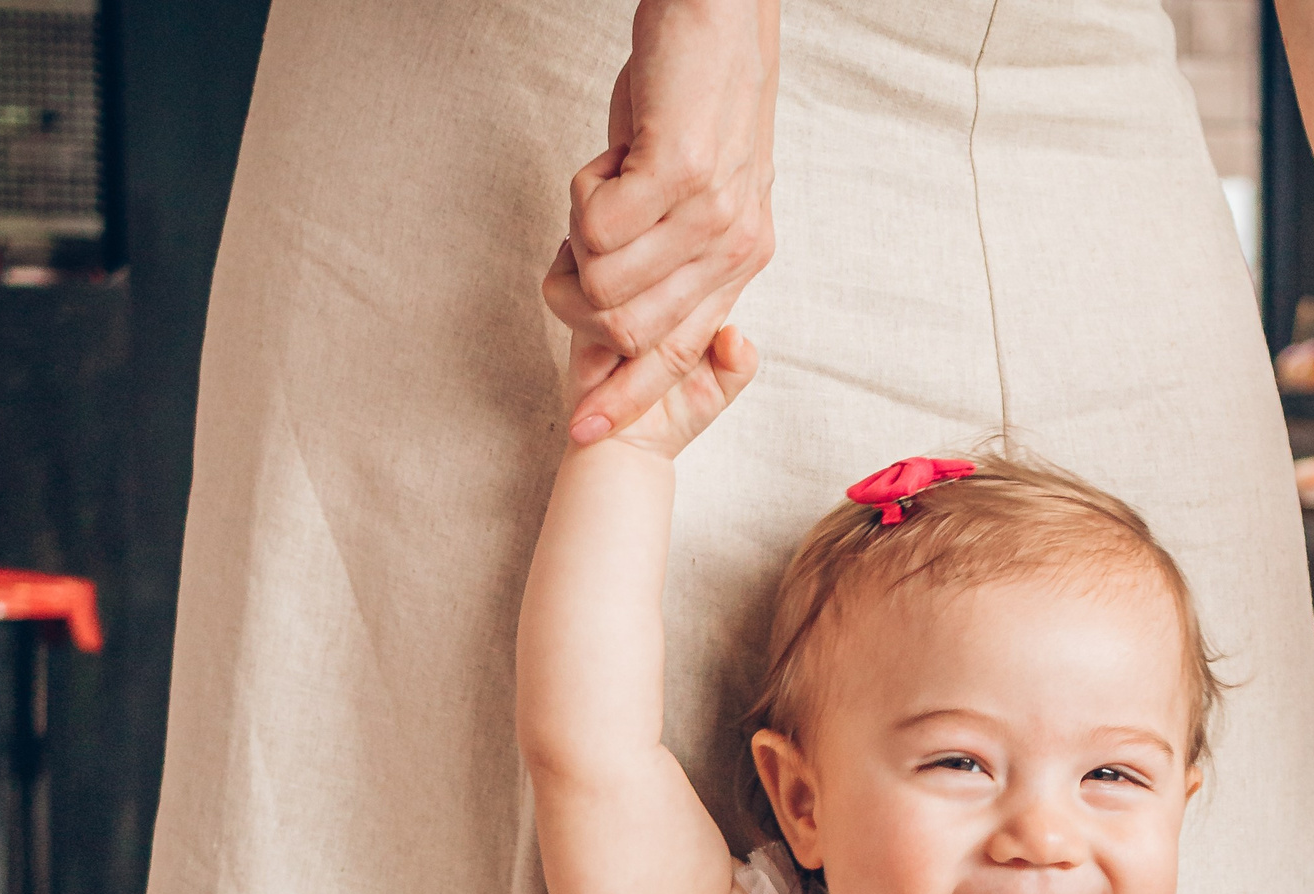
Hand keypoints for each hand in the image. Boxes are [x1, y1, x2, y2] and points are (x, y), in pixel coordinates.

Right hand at [543, 0, 778, 447]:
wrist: (720, 18)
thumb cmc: (691, 96)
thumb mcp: (689, 187)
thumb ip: (664, 244)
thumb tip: (614, 288)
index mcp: (739, 258)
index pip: (679, 354)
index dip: (627, 396)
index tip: (583, 431)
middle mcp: (736, 248)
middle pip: (632, 330)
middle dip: (579, 296)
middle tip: (574, 239)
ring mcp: (713, 213)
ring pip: (606, 281)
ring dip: (579, 234)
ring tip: (604, 183)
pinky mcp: (683, 174)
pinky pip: (597, 225)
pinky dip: (581, 196)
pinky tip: (609, 161)